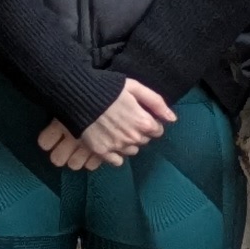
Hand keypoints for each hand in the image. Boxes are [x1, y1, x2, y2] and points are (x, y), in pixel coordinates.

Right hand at [57, 78, 174, 171]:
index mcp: (143, 122)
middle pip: (144, 140)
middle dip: (138, 131)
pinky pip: (117, 161)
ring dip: (127, 142)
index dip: (148, 121)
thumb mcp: (134, 87)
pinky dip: (115, 154)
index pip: (157, 130)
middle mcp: (133, 138)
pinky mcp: (102, 152)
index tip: (137, 114)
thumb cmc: (107, 88)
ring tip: (115, 129)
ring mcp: (117, 146)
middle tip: (124, 120)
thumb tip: (172, 119)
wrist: (77, 95)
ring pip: (131, 150)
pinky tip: (109, 141)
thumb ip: (156, 102)